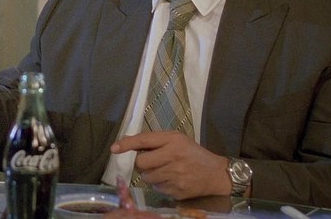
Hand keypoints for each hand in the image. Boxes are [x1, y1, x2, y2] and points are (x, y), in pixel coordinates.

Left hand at [111, 131, 230, 199]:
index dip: (126, 144)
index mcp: (173, 141)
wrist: (216, 174)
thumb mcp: (176, 139)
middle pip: (141, 163)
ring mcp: (175, 176)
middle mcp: (173, 157)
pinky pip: (157, 188)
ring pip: (147, 178)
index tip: (114, 149)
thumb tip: (127, 142)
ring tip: (165, 171)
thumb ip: (154, 140)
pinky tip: (172, 180)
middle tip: (153, 161)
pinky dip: (160, 185)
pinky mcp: (177, 191)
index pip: (144, 141)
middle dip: (143, 163)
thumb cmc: (193, 153)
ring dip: (151, 175)